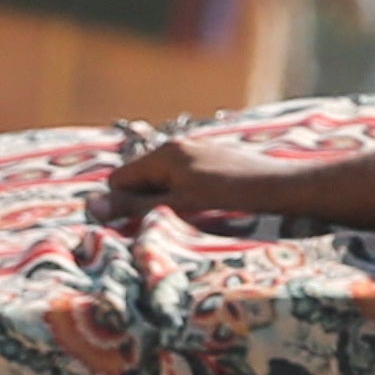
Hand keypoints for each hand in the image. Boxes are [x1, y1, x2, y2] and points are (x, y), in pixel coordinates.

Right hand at [103, 129, 274, 219]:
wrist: (283, 189)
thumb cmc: (231, 198)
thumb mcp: (178, 206)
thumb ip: (135, 206)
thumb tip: (91, 207)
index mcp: (164, 154)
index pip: (118, 180)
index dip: (122, 206)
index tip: (136, 227)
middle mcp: (177, 147)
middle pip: (139, 181)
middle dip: (143, 204)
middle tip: (166, 225)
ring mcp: (196, 154)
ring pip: (162, 184)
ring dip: (165, 205)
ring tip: (189, 220)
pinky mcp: (213, 163)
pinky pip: (182, 182)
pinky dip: (185, 199)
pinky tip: (206, 211)